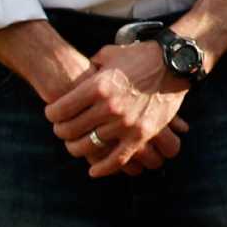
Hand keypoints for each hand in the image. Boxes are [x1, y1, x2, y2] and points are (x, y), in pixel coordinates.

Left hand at [46, 44, 191, 177]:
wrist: (174, 63)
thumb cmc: (139, 56)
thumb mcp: (109, 55)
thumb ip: (90, 67)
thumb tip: (77, 76)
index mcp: (97, 86)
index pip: (59, 110)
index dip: (52, 114)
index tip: (53, 115)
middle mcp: (109, 107)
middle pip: (70, 131)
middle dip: (61, 132)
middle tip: (63, 130)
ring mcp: (126, 123)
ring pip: (89, 146)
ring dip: (78, 148)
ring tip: (77, 144)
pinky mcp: (142, 134)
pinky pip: (117, 159)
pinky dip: (103, 169)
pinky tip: (93, 171)